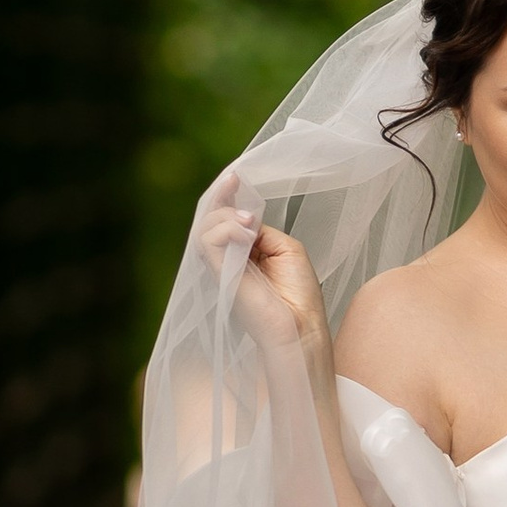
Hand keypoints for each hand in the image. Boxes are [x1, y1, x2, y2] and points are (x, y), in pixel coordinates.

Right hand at [196, 189, 332, 367]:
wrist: (301, 328)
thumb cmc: (299, 295)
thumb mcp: (285, 249)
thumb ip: (261, 231)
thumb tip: (243, 220)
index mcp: (242, 255)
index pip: (223, 220)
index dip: (224, 196)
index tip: (234, 177)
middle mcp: (227, 261)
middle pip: (209, 219)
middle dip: (222, 197)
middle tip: (236, 186)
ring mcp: (221, 269)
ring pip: (204, 228)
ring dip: (227, 216)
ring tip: (250, 225)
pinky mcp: (220, 276)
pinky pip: (208, 241)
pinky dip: (227, 230)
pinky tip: (247, 235)